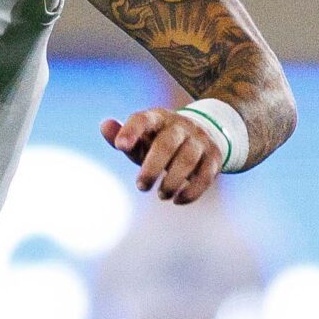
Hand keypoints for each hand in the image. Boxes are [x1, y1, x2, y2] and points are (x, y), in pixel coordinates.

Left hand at [102, 108, 223, 204]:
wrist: (203, 136)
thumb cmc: (160, 142)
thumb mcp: (141, 139)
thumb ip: (121, 135)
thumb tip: (104, 125)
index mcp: (158, 118)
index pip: (143, 119)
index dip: (131, 131)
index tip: (120, 146)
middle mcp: (181, 126)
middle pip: (167, 143)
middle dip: (152, 167)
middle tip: (141, 187)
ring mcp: (200, 140)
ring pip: (188, 159)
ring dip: (172, 181)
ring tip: (161, 195)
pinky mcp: (214, 157)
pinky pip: (205, 175)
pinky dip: (191, 191)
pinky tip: (177, 200)